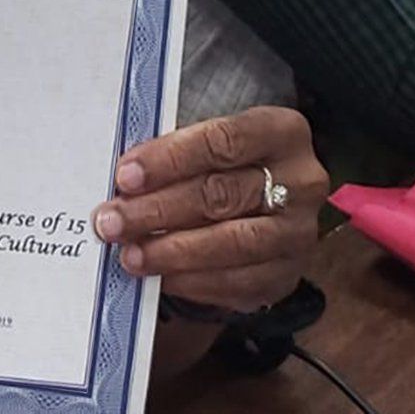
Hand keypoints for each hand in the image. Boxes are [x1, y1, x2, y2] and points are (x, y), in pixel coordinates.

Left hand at [91, 106, 325, 313]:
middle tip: (112, 221)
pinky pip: (238, 283)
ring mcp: (299, 232)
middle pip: (222, 195)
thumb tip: (120, 184)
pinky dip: (193, 282)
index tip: (125, 176)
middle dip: (159, 210)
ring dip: (172, 252)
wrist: (268, 202)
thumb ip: (173, 155)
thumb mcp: (207, 141)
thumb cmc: (222, 163)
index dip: (170, 159)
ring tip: (130, 255)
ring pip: (232, 243)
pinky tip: (159, 276)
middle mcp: (302, 182)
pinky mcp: (289, 274)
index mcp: (282, 131)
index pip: (222, 140)